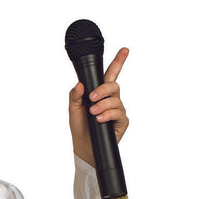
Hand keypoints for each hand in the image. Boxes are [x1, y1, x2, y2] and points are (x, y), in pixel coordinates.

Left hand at [69, 47, 128, 166]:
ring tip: (93, 113)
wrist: (84, 148)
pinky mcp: (121, 122)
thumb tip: (79, 84)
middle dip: (103, 89)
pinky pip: (119, 113)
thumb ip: (75, 96)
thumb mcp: (73, 110)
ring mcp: (118, 110)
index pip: (111, 74)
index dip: (118, 61)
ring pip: (116, 100)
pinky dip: (108, 115)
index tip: (124, 50)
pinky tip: (100, 120)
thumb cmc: (80, 128)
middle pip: (114, 85)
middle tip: (91, 98)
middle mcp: (111, 100)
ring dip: (103, 105)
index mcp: (100, 93)